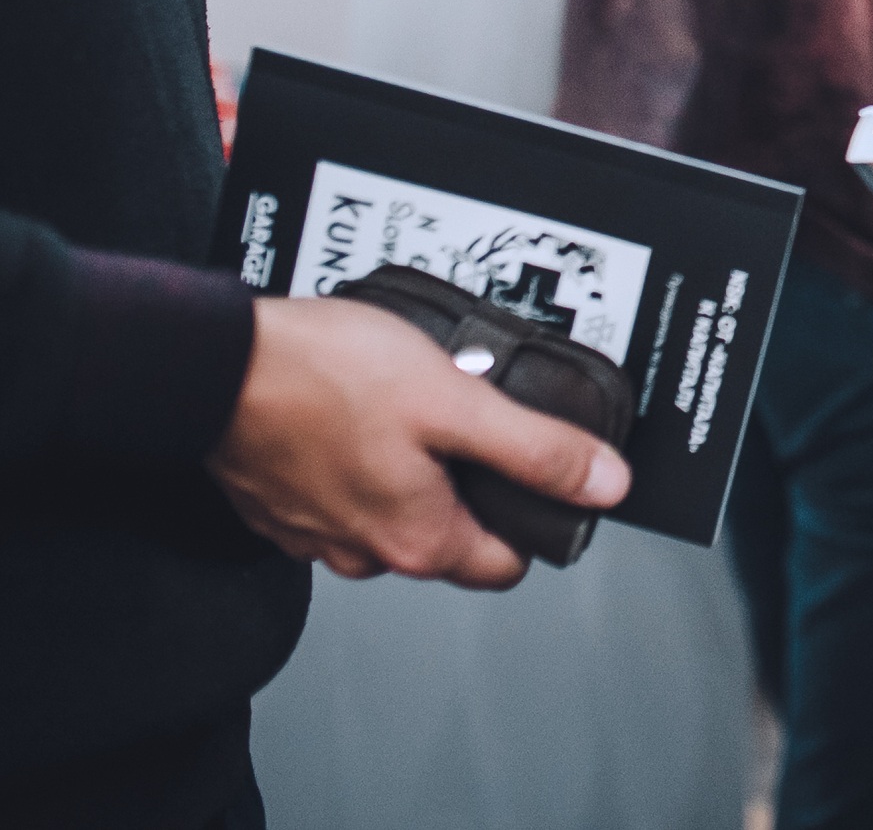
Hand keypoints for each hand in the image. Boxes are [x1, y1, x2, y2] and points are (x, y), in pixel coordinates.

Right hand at [207, 295, 630, 589]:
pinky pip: (343, 491)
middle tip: (463, 414)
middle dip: (470, 481)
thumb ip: (538, 450)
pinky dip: (358, 458)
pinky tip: (356, 409)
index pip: (507, 564)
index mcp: (420, 542)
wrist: (213, 363)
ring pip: (396, 509)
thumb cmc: (324, 377)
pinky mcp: (283, 503)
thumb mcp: (458, 403)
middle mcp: (367, 554)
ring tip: (406, 402)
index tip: (535, 469)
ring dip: (412, 464)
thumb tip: (606, 484)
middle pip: (453, 535)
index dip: (534, 515)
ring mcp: (318, 533)